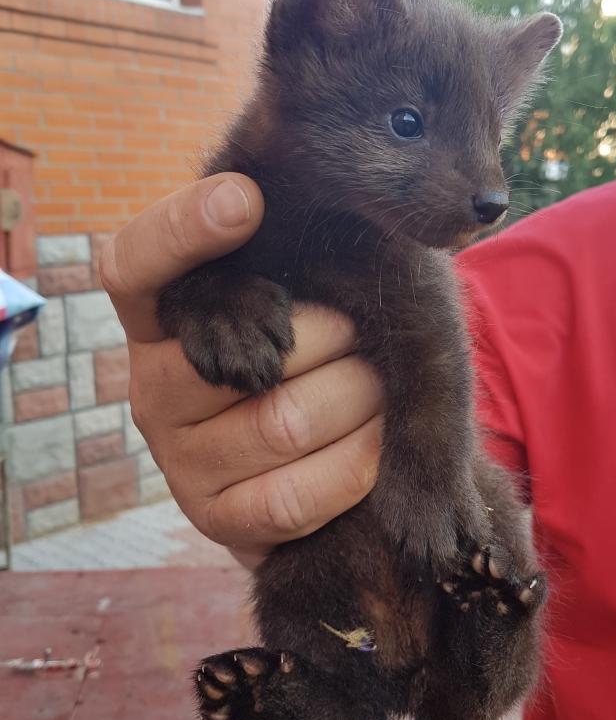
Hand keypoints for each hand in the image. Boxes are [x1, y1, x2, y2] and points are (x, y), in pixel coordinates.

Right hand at [101, 174, 383, 568]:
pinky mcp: (216, 519)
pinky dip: (356, 462)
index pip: (136, 265)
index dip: (183, 231)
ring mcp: (179, 460)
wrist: (302, 465)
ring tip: (376, 387)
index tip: (246, 200)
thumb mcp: (288, 297)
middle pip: (250, 354)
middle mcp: (151, 387)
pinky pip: (298, 496)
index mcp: (160, 319)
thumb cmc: (302, 356)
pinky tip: (374, 440)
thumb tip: (289, 200)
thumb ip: (285, 257)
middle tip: (361, 336)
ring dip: (358, 400)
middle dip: (334, 340)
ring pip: (285, 423)